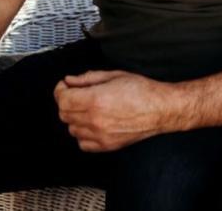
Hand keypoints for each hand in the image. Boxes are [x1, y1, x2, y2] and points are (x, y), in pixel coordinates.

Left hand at [54, 70, 183, 151]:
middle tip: (75, 94)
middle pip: (64, 114)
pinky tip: (92, 124)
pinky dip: (83, 134)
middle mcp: (95, 119)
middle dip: (67, 102)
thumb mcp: (114, 76)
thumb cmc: (142, 90)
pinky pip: (82, 144)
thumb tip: (70, 81)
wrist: (161, 109)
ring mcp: (100, 135)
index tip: (64, 86)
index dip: (60, 90)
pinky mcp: (107, 146)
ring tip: (87, 109)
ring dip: (75, 118)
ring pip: (72, 129)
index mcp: (96, 100)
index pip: (63, 99)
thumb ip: (88, 78)